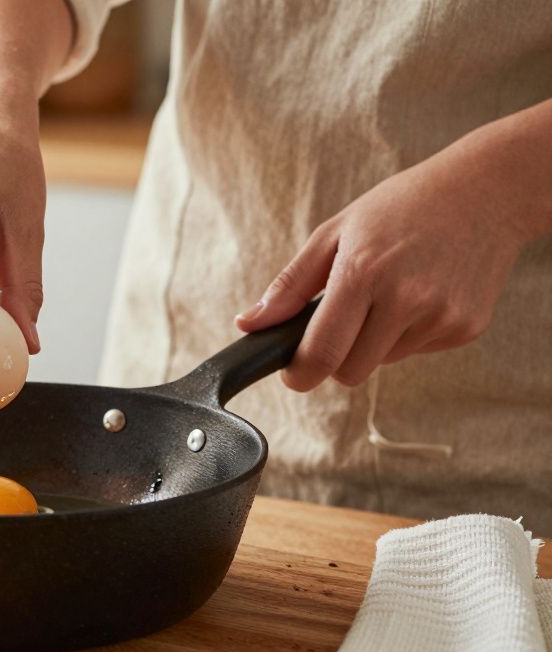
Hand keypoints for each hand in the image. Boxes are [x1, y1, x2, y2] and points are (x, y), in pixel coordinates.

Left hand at [235, 149, 528, 390]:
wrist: (487, 192)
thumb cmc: (402, 206)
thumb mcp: (336, 232)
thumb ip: (289, 285)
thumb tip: (249, 323)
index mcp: (363, 273)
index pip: (322, 353)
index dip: (300, 373)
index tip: (293, 374)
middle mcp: (405, 299)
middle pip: (350, 371)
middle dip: (335, 357)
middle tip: (341, 323)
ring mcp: (440, 316)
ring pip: (383, 363)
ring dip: (375, 341)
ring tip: (392, 291)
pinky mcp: (467, 328)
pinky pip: (417, 351)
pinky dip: (409, 333)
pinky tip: (423, 292)